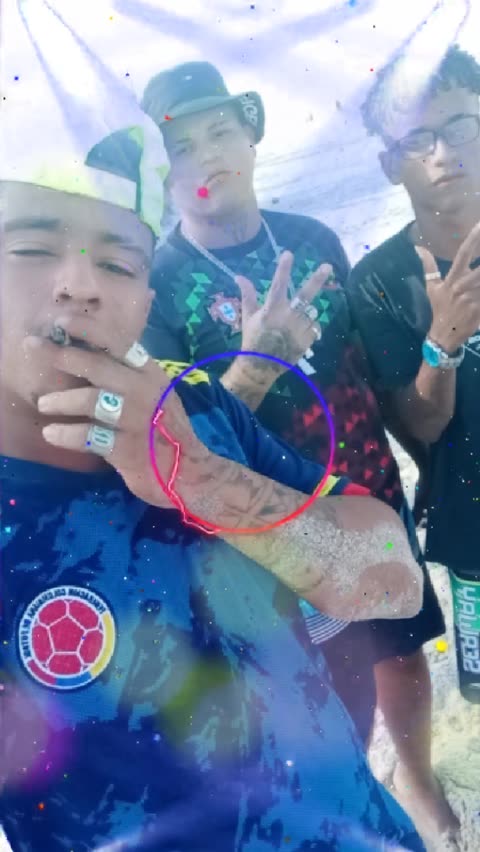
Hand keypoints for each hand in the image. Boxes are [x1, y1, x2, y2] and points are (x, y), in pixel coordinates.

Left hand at [29, 316, 210, 510]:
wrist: (192, 473)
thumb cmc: (167, 431)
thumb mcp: (158, 395)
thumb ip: (129, 377)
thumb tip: (86, 357)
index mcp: (151, 374)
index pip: (118, 342)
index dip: (88, 328)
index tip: (61, 320)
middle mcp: (145, 392)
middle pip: (97, 366)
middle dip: (61, 354)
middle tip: (34, 348)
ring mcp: (137, 421)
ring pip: (90, 401)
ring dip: (61, 400)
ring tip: (44, 404)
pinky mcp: (128, 449)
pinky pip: (89, 437)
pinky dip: (67, 434)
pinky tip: (52, 434)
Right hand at [234, 251, 333, 373]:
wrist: (262, 366)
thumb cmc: (253, 339)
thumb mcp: (248, 316)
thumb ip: (247, 295)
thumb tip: (238, 276)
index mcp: (271, 309)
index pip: (278, 284)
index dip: (283, 268)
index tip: (288, 253)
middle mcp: (287, 317)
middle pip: (306, 294)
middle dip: (317, 279)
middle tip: (327, 266)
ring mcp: (299, 329)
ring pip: (310, 312)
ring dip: (305, 313)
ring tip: (294, 323)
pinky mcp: (308, 339)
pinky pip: (314, 326)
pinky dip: (308, 326)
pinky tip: (298, 333)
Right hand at [417, 220, 479, 352]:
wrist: (445, 335)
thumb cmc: (440, 308)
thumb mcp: (432, 287)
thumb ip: (428, 265)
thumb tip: (418, 248)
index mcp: (452, 279)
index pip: (463, 254)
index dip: (473, 238)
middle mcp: (462, 287)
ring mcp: (472, 300)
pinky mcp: (478, 311)